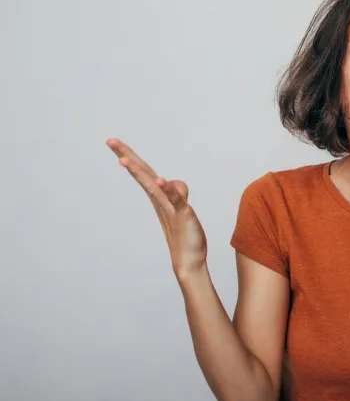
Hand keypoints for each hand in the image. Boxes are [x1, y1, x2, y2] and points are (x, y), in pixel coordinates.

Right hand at [106, 138, 207, 277]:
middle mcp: (159, 199)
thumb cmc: (184, 234)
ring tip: (125, 160)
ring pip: (151, 185)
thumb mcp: (180, 207)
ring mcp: (168, 206)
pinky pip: (173, 198)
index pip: (142, 171)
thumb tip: (174, 182)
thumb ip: (176, 193)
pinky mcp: (181, 214)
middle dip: (126, 155)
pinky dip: (167, 188)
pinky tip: (160, 181)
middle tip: (110, 141)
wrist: (188, 260)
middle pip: (142, 173)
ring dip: (138, 172)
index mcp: (157, 195)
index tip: (113, 142)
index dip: (129, 155)